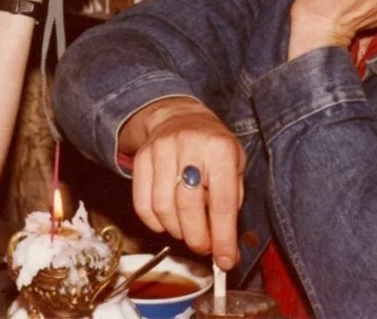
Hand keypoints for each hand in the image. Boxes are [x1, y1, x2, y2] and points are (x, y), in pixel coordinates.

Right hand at [122, 98, 244, 270]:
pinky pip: (142, 203)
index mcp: (220, 148)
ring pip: (163, 207)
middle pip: (188, 207)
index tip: (225, 260)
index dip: (223, 237)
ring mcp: (161, 149)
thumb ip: (231, 203)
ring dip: (176, 231)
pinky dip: (154, 223)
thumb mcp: (235, 166)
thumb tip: (225, 247)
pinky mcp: (141, 157)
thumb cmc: (213, 148)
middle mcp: (189, 145)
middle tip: (204, 247)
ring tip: (187, 231)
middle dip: (197, 238)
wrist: (181, 117)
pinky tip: (167, 223)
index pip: (222, 202)